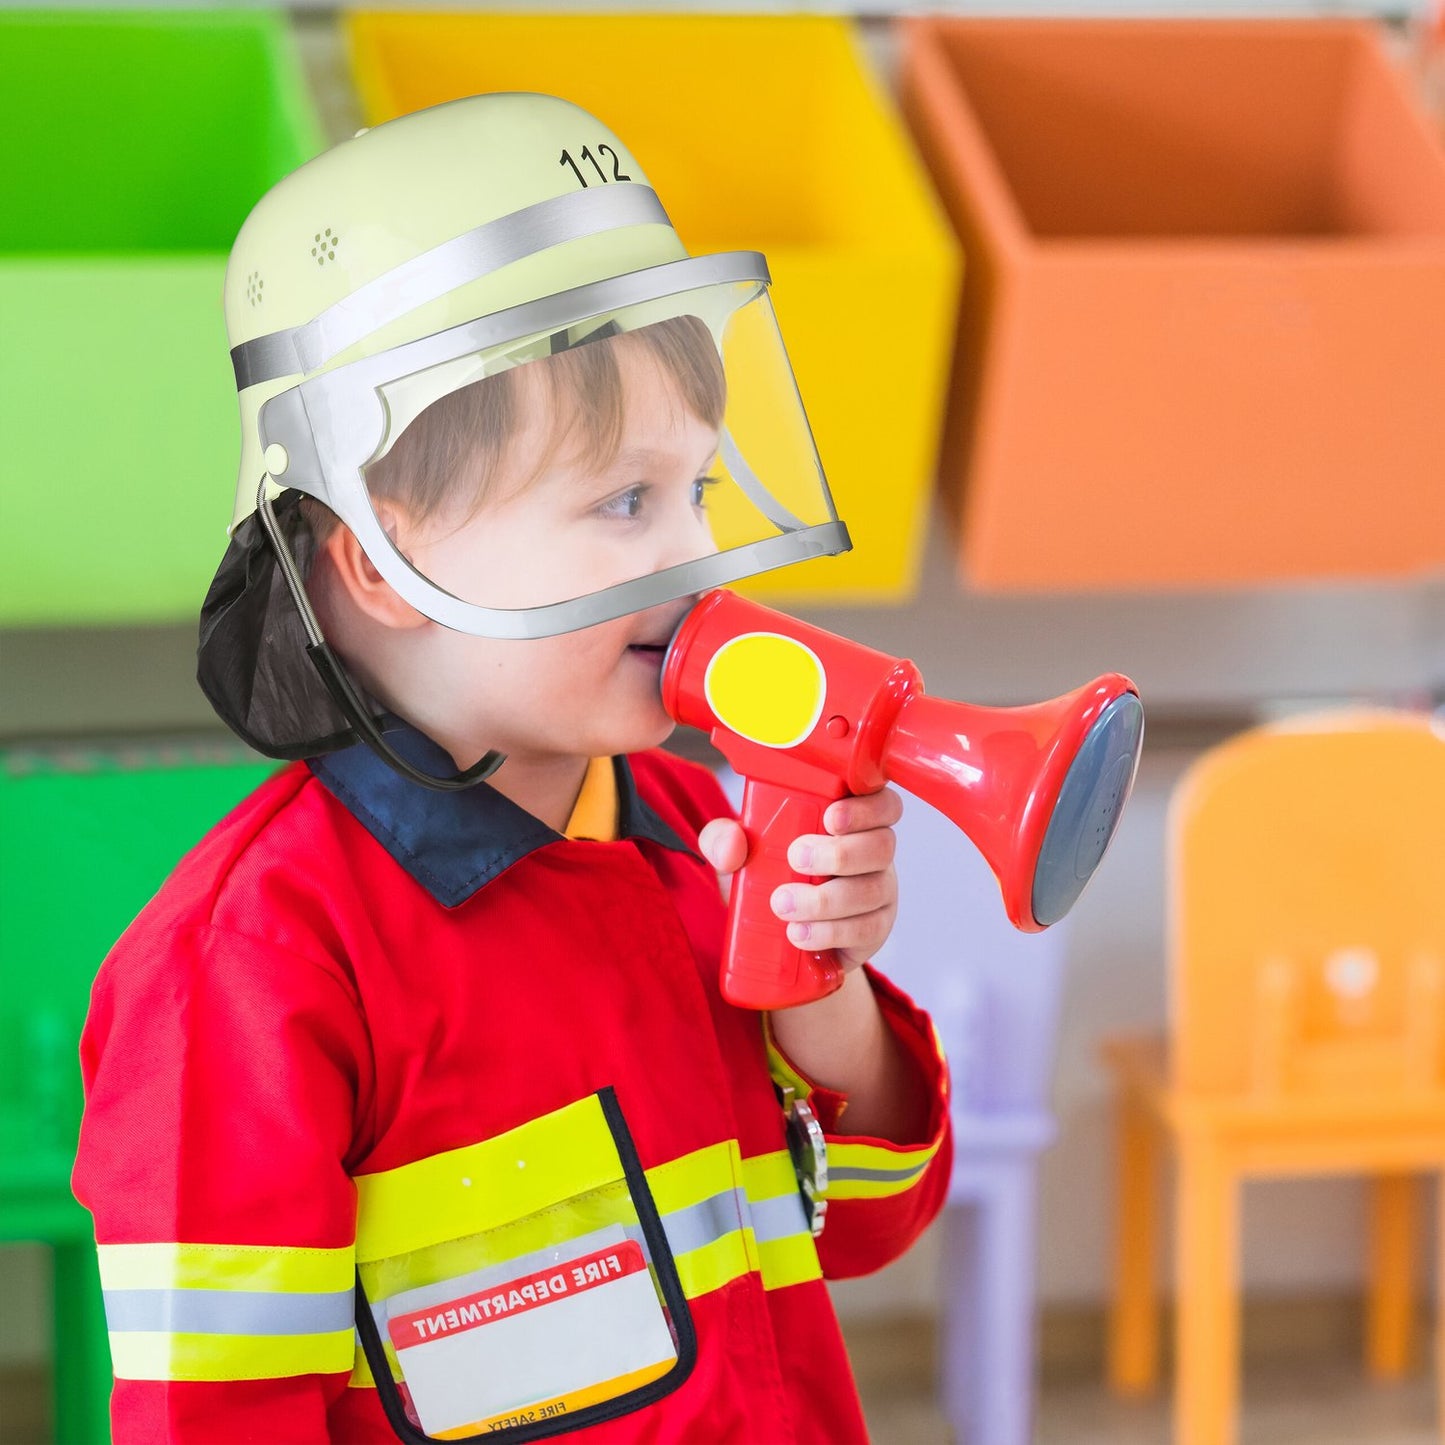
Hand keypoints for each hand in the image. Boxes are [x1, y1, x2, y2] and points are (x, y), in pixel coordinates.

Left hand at [697, 787, 902, 971]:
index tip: (831, 817)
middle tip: (795, 858)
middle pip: (882, 845)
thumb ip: (724, 839)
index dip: (867, 808)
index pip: (883, 803)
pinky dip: (829, 932)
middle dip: (839, 852)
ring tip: (783, 904)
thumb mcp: (741, 854)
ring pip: (872, 890)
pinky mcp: (874, 929)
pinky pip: (866, 930)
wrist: (774, 933)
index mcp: (852, 820)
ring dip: (826, 899)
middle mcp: (874, 852)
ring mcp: (879, 892)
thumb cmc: (768, 875)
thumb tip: (731, 842)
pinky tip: (800, 933)